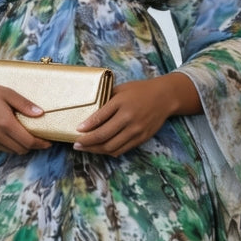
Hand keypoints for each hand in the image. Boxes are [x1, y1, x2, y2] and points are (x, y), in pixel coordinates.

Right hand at [0, 72, 50, 153]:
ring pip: (12, 151)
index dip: (41, 144)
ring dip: (20, 146)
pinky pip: (1, 149)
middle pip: (22, 149)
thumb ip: (25, 105)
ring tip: (24, 135)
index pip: (28, 142)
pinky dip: (8, 145)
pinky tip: (8, 134)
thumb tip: (41, 114)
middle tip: (38, 138)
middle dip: (32, 146)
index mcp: (5, 122)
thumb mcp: (8, 93)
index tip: (48, 142)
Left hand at [74, 73, 201, 155]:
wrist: (165, 97)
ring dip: (95, 150)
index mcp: (121, 102)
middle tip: (76, 144)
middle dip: (86, 142)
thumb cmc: (140, 90)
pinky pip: (121, 150)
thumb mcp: (121, 89)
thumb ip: (106, 100)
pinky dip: (109, 151)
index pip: (99, 117)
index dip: (86, 127)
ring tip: (85, 148)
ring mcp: (136, 130)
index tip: (76, 130)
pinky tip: (100, 149)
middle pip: (103, 136)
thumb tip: (88, 113)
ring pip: (111, 147)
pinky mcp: (141, 138)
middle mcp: (128, 118)